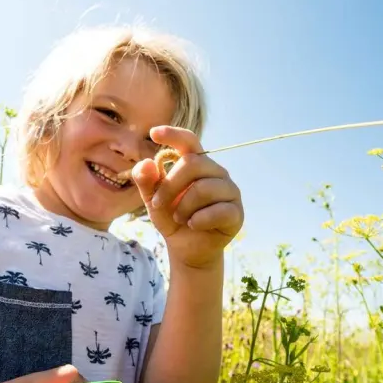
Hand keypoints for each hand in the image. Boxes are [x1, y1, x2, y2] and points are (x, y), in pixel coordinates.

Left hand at [133, 126, 243, 267]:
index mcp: (196, 164)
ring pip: (203, 188)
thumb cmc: (172, 218)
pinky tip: (193, 225)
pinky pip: (217, 210)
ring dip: (183, 207)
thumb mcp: (153, 201)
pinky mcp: (236, 212)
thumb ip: (147, 182)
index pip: (189, 141)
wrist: (187, 248)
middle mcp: (216, 172)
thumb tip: (145, 163)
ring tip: (179, 218)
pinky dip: (199, 220)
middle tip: (157, 205)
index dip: (173, 134)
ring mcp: (229, 191)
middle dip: (169, 186)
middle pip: (193, 164)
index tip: (154, 133)